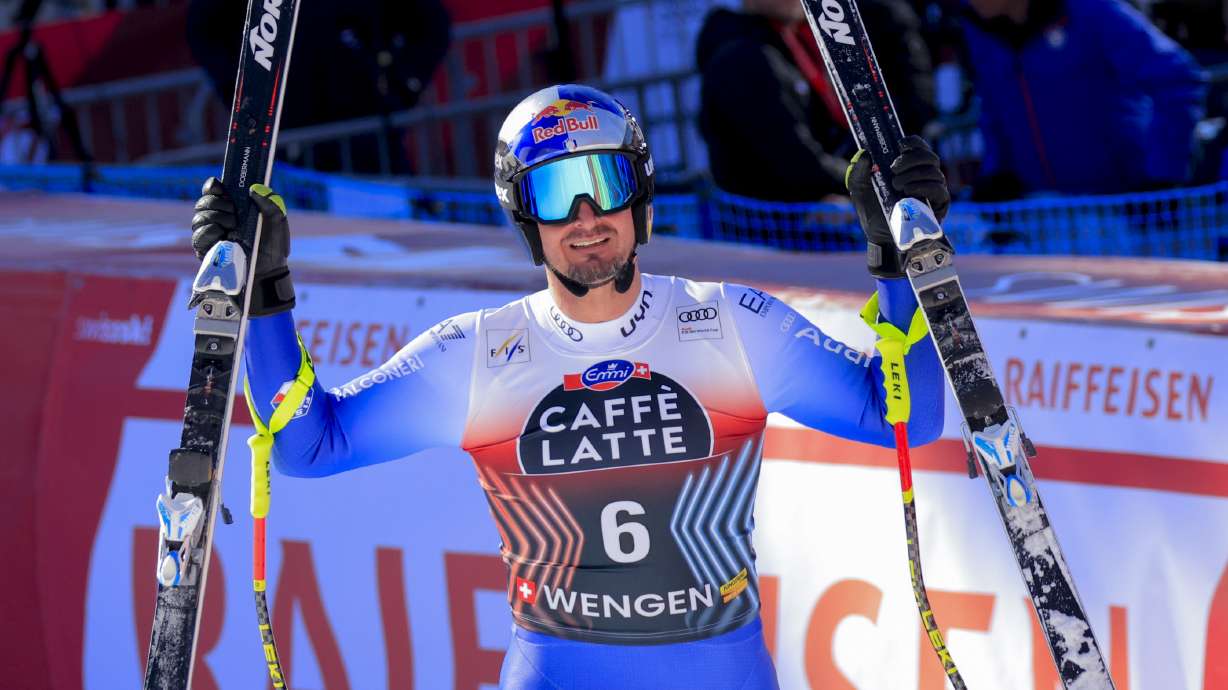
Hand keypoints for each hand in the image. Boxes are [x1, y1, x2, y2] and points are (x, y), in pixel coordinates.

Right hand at [190, 177, 294, 315]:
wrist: (269, 271)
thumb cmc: (273, 246)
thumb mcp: (278, 222)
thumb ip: (271, 202)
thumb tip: (254, 189)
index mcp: (233, 208)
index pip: (214, 191)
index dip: (213, 186)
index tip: (219, 186)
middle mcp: (218, 219)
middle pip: (204, 202)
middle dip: (217, 202)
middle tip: (233, 211)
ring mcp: (210, 234)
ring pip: (199, 217)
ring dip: (216, 217)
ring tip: (233, 226)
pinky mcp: (206, 250)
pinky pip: (198, 235)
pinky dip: (209, 231)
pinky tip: (221, 234)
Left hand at [846, 135, 949, 277]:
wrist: (879, 237)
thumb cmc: (873, 212)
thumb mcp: (860, 191)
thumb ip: (859, 172)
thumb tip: (864, 153)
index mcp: (909, 168)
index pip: (919, 148)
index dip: (913, 143)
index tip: (901, 144)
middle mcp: (924, 176)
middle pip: (930, 157)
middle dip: (912, 159)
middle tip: (894, 168)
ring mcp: (933, 190)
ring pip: (934, 172)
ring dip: (914, 175)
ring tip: (896, 185)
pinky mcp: (939, 205)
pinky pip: (939, 190)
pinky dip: (924, 186)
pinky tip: (909, 192)